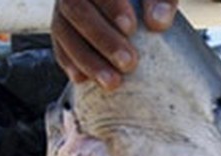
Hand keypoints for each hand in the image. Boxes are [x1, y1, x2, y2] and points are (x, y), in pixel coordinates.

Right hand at [51, 0, 179, 89]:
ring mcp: (63, 10)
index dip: (112, 6)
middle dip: (102, 38)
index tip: (130, 28)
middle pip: (77, 9)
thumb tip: (158, 22)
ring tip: (112, 82)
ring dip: (87, 59)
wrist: (134, 5)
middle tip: (129, 62)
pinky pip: (59, 47)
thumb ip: (161, 0)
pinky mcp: (61, 31)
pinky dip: (70, 63)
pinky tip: (83, 80)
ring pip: (63, 31)